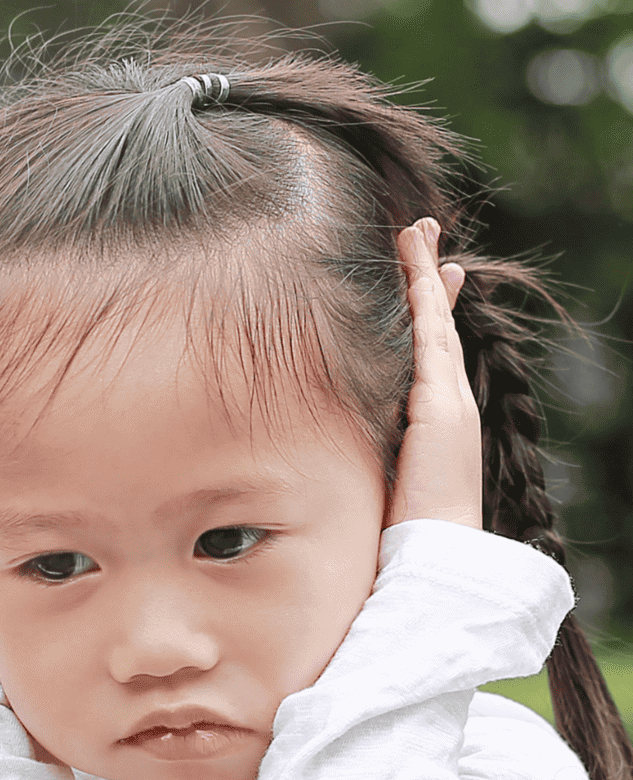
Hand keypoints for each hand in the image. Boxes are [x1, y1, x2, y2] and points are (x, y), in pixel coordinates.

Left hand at [383, 219, 481, 532]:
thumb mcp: (377, 476)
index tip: (424, 278)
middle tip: (424, 230)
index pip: (431, 351)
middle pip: (438, 323)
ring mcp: (449, 398)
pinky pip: (430, 337)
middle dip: (431, 275)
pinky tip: (416, 269)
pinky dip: (424, 300)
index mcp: (435, 417)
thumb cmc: (398, 526)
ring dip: (423, 271)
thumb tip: (329, 447)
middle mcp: (448, 400)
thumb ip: (367, 452)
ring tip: (415, 230)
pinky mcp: (440, 402)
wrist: (432, 549)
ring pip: (435, 319)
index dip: (428, 311)